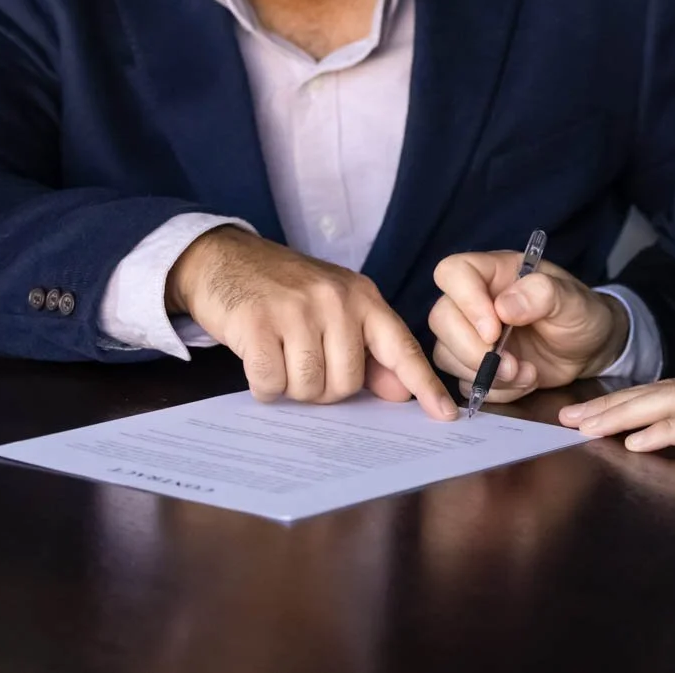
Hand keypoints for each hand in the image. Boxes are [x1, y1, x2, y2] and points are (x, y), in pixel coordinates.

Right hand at [168, 226, 454, 419]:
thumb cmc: (286, 291)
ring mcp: (297, 310)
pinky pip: (271, 383)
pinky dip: (263, 384)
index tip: (446, 415)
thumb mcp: (336, 309)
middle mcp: (336, 301)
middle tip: (304, 363)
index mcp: (362, 297)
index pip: (400, 348)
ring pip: (309, 387)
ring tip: (282, 357)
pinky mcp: (258, 322)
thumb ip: (369, 350)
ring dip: (291, 387)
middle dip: (324, 388)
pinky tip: (259, 358)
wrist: (227, 258)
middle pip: (346, 383)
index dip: (423, 385)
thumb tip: (399, 392)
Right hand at [427, 251, 629, 401]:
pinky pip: (464, 382)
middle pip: (441, 318)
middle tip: (512, 364)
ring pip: (446, 353)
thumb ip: (542, 294)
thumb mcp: (572, 300)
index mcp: (494, 272)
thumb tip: (504, 307)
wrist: (589, 349)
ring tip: (527, 373)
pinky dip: (495, 390)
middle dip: (474, 350)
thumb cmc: (580, 313)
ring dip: (486, 374)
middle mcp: (475, 300)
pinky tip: (524, 382)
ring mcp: (471, 333)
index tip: (494, 330)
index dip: (465, 301)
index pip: (453, 272)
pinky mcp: (475, 364)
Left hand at [556, 359, 674, 455]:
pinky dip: (664, 429)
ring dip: (621, 415)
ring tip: (585, 429)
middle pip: (656, 393)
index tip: (592, 412)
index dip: (627, 400)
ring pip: (667, 404)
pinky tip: (637, 440)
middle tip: (564, 420)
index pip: (670, 392)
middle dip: (608, 407)